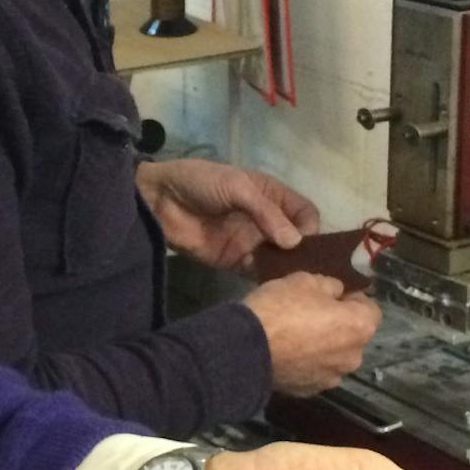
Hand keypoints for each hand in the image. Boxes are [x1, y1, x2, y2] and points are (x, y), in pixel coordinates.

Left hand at [135, 159, 319, 268]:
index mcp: (272, 196)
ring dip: (288, 269)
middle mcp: (267, 221)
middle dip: (304, 253)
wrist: (160, 200)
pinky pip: (258, 273)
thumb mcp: (237, 186)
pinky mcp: (235, 262)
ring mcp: (252, 243)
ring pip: (281, 259)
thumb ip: (266, 212)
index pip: (305, 213)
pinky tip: (273, 286)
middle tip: (309, 270)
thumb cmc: (200, 183)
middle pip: (297, 240)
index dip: (309, 227)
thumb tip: (295, 242)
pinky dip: (267, 279)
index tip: (304, 241)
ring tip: (295, 282)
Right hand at [240, 275, 380, 394]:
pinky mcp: (309, 391)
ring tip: (296, 336)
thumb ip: (329, 285)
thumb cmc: (280, 308)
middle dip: (338, 325)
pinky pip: (314, 371)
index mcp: (360, 327)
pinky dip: (306, 363)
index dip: (352, 298)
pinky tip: (286, 354)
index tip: (332, 294)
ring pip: (334, 356)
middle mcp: (353, 357)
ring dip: (323, 347)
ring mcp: (331, 378)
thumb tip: (336, 293)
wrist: (245, 350)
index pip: (371, 308)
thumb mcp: (305, 280)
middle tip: (311, 313)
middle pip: (353, 336)